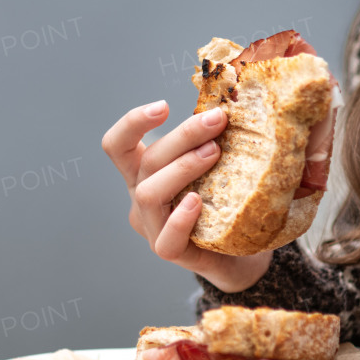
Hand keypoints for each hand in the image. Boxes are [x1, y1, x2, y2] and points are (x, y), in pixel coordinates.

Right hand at [101, 100, 270, 291]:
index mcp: (145, 173)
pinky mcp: (170, 252)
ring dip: (182, 168)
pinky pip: (167, 238)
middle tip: (217, 120)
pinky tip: (198, 202)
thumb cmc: (227, 205)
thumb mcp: (214, 167)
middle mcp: (141, 198)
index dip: (132, 123)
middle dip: (182, 135)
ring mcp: (152, 227)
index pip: (118, 145)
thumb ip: (214, 141)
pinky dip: (181, 218)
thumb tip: (242, 102)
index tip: (164, 106)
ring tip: (215, 152)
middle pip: (146, 161)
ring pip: (150, 194)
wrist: (241, 257)